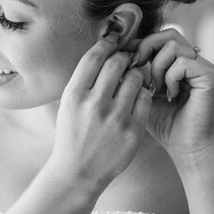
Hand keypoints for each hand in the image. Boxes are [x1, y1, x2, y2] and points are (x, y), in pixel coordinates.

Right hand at [48, 34, 151, 190]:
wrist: (77, 172)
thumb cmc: (72, 134)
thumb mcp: (68, 105)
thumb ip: (84, 80)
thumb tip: (105, 50)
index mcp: (74, 95)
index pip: (94, 56)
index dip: (107, 43)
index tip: (114, 40)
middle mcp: (94, 104)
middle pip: (118, 63)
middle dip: (124, 57)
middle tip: (126, 61)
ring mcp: (115, 119)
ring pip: (136, 78)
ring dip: (136, 75)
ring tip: (131, 82)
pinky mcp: (133, 131)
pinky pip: (145, 99)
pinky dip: (142, 94)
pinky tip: (136, 99)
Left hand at [128, 29, 213, 166]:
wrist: (184, 147)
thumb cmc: (163, 124)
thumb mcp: (142, 93)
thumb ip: (135, 72)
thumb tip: (116, 50)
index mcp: (181, 62)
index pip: (161, 37)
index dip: (141, 42)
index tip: (125, 56)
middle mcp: (196, 61)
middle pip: (169, 33)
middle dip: (147, 48)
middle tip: (137, 67)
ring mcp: (205, 67)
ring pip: (173, 45)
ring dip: (157, 67)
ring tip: (157, 89)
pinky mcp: (211, 76)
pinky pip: (183, 62)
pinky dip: (170, 77)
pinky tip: (170, 95)